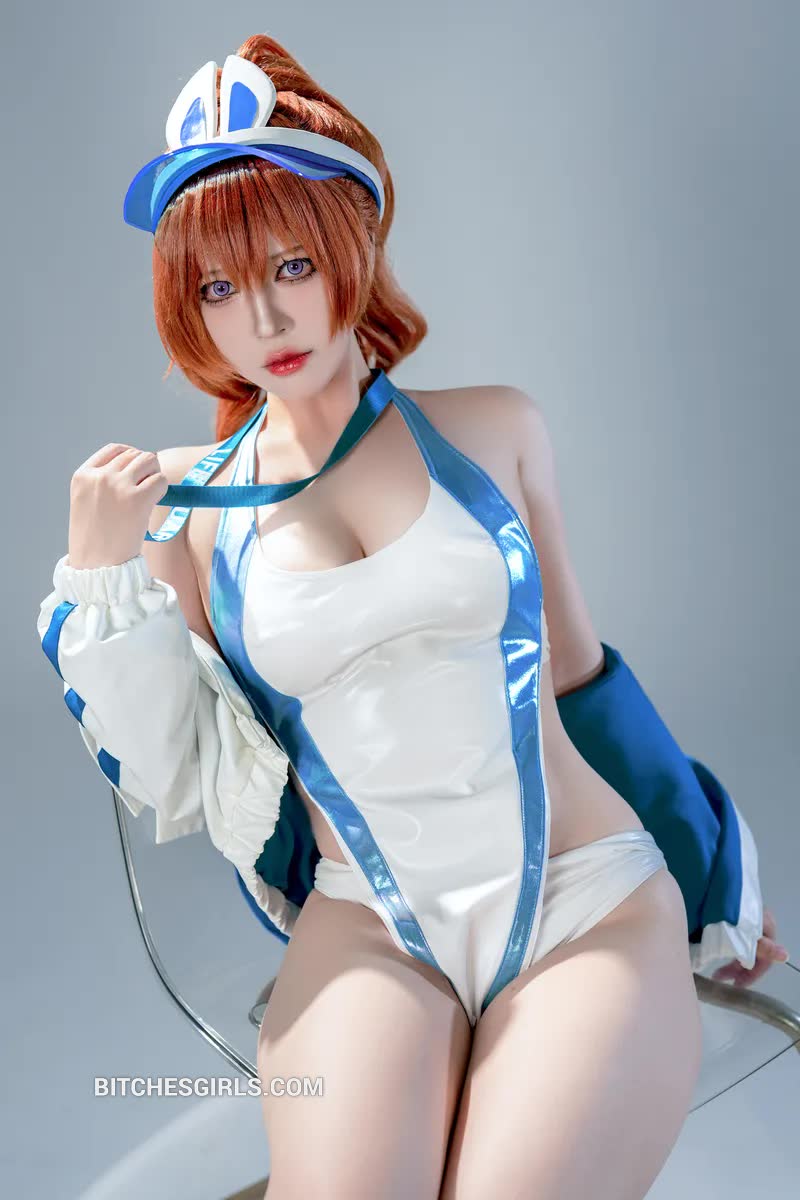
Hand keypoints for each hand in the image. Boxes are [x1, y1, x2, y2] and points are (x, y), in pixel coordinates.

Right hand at [68, 443, 168, 568]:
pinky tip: (155, 502)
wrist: (96, 567)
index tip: (138, 471)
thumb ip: (103, 484)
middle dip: (146, 468)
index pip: (114, 450)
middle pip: (135, 454)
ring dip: (155, 475)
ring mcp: (118, 485)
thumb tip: (138, 471)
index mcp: (83, 476)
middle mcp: (100, 476)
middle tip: (148, 488)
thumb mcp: (86, 504)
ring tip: (151, 495)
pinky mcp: (137, 499)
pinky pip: (161, 480)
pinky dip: (163, 489)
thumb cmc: (94, 541)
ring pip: (149, 461)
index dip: (131, 457)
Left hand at [712, 906, 788, 986]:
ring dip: (731, 963)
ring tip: (716, 975)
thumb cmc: (731, 913)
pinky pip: (734, 940)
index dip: (752, 974)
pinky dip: (727, 951)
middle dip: (737, 970)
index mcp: (767, 926)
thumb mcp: (747, 933)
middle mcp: (758, 924)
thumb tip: (784, 955)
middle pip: (753, 954)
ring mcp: (746, 921)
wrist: (710, 890)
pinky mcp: (732, 918)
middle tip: (721, 979)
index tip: (738, 985)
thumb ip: (764, 947)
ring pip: (743, 948)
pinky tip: (717, 958)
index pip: (766, 958)